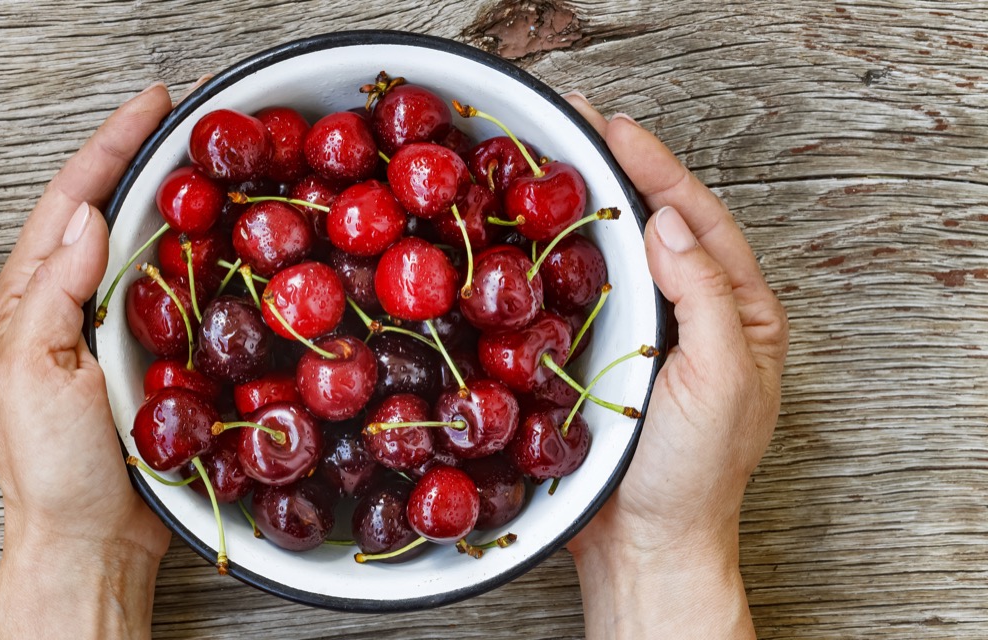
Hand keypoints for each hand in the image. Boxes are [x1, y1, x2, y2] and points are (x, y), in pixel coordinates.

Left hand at [0, 83, 174, 637]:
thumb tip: (88, 216)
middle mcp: (66, 306)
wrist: (91, 539)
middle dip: (140, 160)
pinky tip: (220, 246)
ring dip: (171, 203)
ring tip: (207, 165)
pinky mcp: (146, 358)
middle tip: (188, 122)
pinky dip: (193, 258)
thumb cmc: (51, 469)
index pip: (68, 204)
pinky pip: (172, 292)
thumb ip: (55, 293)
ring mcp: (107, 331)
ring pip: (141, 249)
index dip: (109, 148)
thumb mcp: (32, 374)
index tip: (152, 107)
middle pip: (104, 212)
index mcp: (28, 302)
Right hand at [562, 94, 788, 637]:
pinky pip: (578, 296)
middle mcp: (692, 313)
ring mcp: (643, 334)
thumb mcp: (722, 378)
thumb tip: (665, 222)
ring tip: (550, 166)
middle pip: (656, 226)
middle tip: (575, 126)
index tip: (615, 130)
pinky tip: (530, 239)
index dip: (658, 170)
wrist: (644, 544)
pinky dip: (557, 262)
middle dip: (620, 173)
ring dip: (584, 209)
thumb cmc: (694, 473)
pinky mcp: (599, 356)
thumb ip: (704, 295)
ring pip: (615, 257)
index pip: (699, 221)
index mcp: (738, 312)